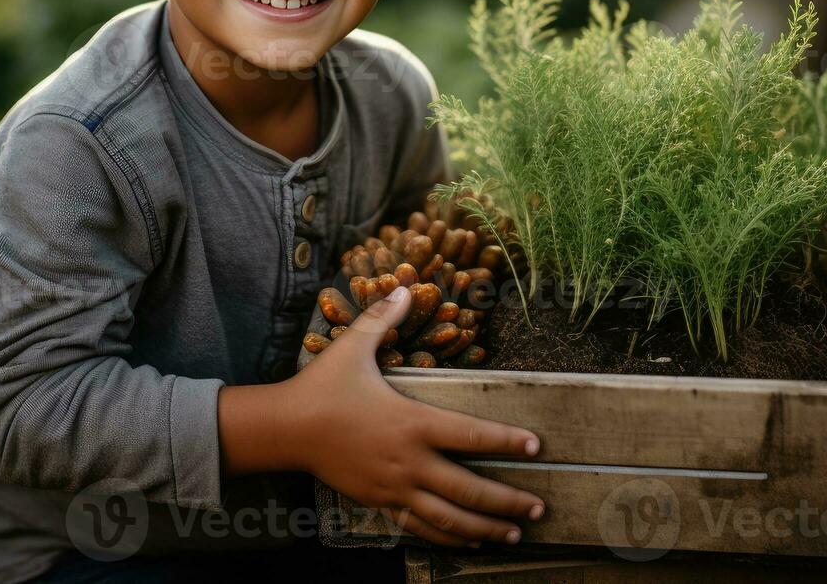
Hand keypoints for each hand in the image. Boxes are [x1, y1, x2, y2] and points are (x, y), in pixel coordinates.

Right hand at [286, 286, 545, 546]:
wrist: (286, 429)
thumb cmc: (323, 386)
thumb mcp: (353, 346)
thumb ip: (383, 318)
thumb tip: (407, 286)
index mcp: (411, 421)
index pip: (470, 434)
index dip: (505, 440)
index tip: (535, 446)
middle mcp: (409, 461)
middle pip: (469, 488)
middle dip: (508, 498)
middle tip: (541, 504)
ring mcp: (394, 487)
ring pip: (449, 517)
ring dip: (486, 526)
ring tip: (515, 532)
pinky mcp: (379, 503)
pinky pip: (420, 527)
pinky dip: (448, 537)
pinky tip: (469, 541)